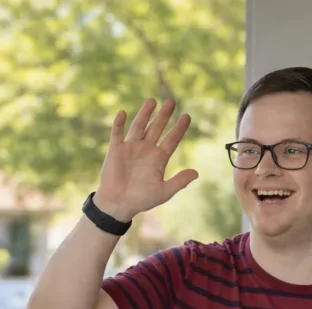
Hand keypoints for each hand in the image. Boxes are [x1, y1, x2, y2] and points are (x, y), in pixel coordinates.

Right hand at [93, 98, 198, 221]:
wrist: (118, 204)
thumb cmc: (141, 200)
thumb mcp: (163, 192)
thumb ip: (179, 182)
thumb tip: (196, 173)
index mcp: (158, 158)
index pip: (171, 140)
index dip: (179, 129)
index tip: (187, 116)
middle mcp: (145, 149)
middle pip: (156, 128)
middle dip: (164, 115)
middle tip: (172, 101)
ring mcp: (130, 148)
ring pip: (139, 126)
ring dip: (145, 114)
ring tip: (152, 101)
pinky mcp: (115, 150)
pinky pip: (117, 134)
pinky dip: (119, 124)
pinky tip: (123, 113)